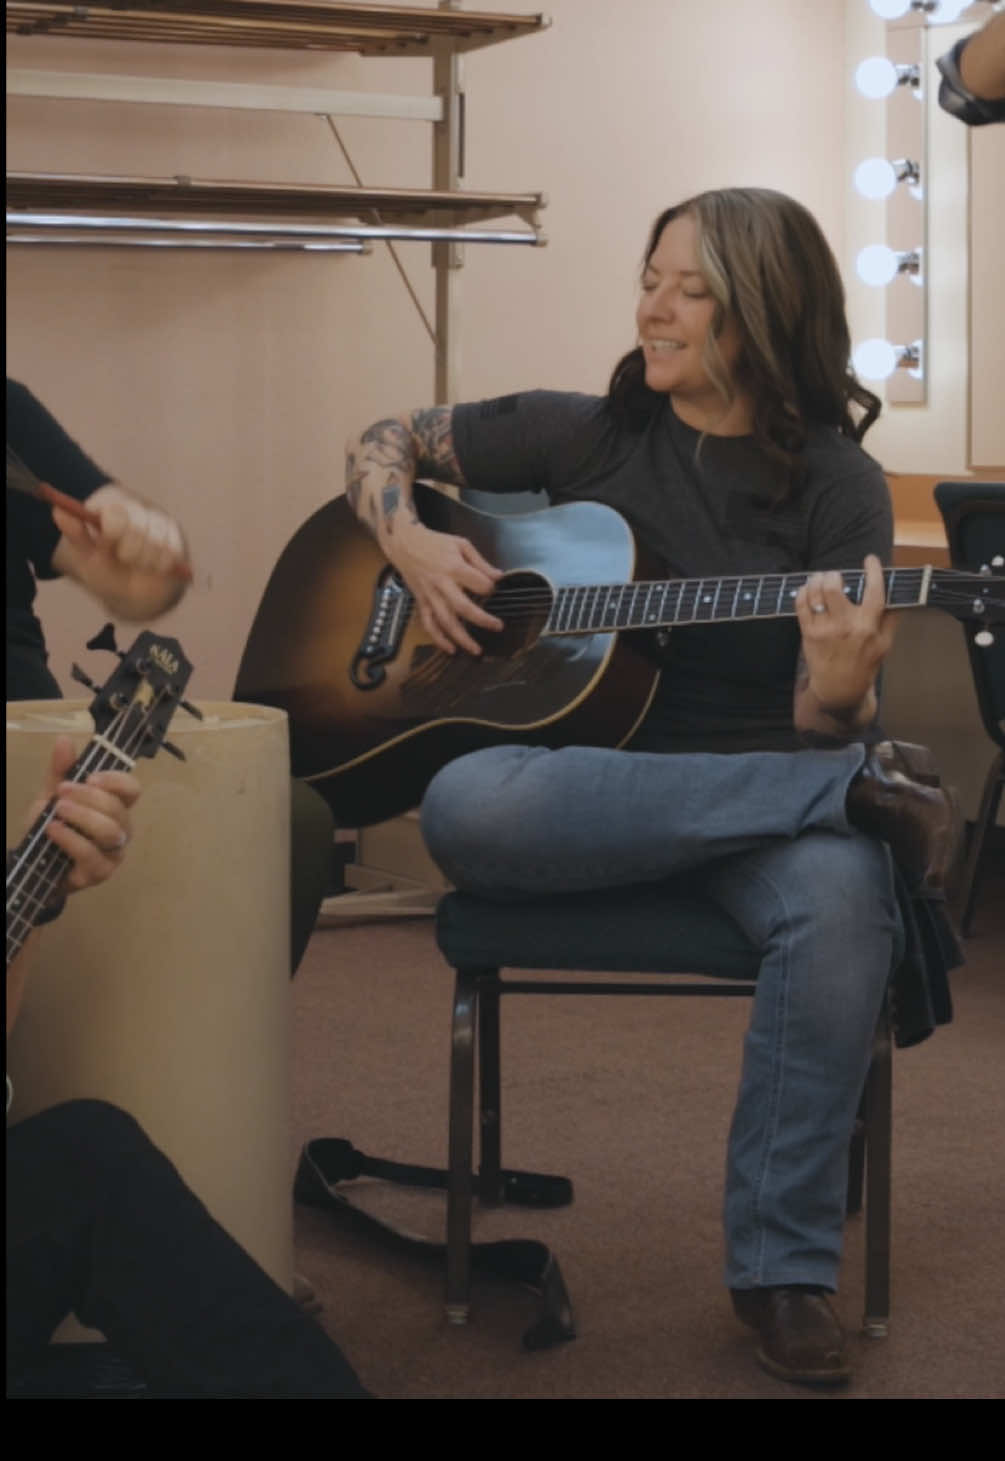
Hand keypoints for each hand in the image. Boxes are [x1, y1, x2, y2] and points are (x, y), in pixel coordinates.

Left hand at [27, 736, 141, 894]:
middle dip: (88, 797)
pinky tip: (53, 830)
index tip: (90, 777)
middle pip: (118, 808)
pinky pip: (92, 854)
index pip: (132, 789)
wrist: (36, 862)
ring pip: (110, 831)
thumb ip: (60, 769)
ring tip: (57, 810)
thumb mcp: (53, 794)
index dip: (116, 781)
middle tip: (61, 792)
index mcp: (115, 804)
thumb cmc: (55, 825)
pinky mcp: (101, 872)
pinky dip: (71, 839)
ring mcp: (114, 851)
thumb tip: (64, 739)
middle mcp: (121, 827)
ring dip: (82, 817)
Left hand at [52, 483, 189, 618]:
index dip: (112, 530)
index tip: (107, 545)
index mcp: (114, 508)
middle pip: (137, 527)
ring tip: (139, 565)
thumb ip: (76, 535)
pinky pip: (171, 552)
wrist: (137, 594)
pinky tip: (154, 567)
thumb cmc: (109, 572)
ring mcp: (160, 522)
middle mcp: (138, 509)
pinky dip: (160, 565)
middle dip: (129, 550)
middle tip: (125, 559)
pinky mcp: (177, 536)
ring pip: (155, 541)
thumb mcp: (88, 557)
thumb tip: (58, 511)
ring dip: (144, 560)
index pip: (116, 513)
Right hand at [387, 518, 503, 655]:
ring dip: (461, 638)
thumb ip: (481, 563)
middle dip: (482, 620)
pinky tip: (450, 649)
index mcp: (453, 567)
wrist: (404, 543)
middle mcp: (441, 584)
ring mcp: (430, 595)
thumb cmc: (434, 542)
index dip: (490, 588)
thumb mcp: (461, 544)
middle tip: (498, 626)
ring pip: (446, 622)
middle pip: (463, 608)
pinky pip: (429, 624)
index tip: (493, 588)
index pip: (479, 584)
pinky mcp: (421, 602)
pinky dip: (438, 639)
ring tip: (476, 650)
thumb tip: (498, 577)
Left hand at [795, 555, 896, 716]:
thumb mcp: (884, 645)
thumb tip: (897, 597)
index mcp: (868, 626)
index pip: (874, 591)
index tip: (870, 559)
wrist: (839, 689)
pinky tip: (808, 590)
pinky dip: (803, 592)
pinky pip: (801, 605)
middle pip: (834, 587)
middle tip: (834, 575)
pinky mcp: (808, 634)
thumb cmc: (864, 666)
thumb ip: (890, 620)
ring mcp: (825, 630)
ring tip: (819, 579)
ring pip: (815, 593)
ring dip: (816, 580)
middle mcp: (846, 626)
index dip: (873, 571)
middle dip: (833, 575)